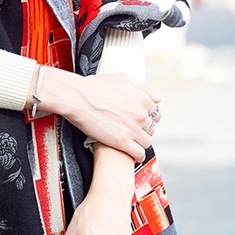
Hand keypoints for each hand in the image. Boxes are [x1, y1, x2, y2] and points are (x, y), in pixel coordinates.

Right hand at [37, 68, 161, 161]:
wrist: (77, 97)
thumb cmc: (95, 87)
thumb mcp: (122, 79)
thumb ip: (143, 88)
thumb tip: (157, 99)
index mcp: (142, 99)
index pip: (155, 113)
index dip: (147, 116)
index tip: (138, 119)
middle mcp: (141, 114)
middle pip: (151, 127)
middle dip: (143, 128)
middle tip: (131, 128)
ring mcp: (132, 129)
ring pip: (146, 141)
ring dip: (140, 142)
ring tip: (131, 141)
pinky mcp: (122, 142)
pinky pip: (138, 153)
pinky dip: (137, 156)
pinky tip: (132, 155)